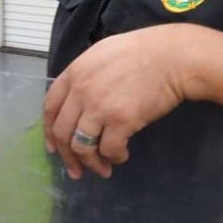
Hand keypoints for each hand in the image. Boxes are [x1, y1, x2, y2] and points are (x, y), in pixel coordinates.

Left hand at [43, 24, 196, 179]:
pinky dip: (114, 157)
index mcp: (74, 73)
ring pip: (82, 146)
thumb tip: (77, 100)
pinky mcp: (121, 120)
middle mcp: (81, 90)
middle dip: (68, 156)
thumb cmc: (142, 52)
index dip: (49, 132)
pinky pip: (109, 149)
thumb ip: (85, 76)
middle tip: (76, 170)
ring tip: (103, 169)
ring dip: (91, 163)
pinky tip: (122, 155)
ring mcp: (99, 106)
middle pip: (62, 132)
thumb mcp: (101, 54)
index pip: (50, 108)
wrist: (172, 57)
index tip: (54, 148)